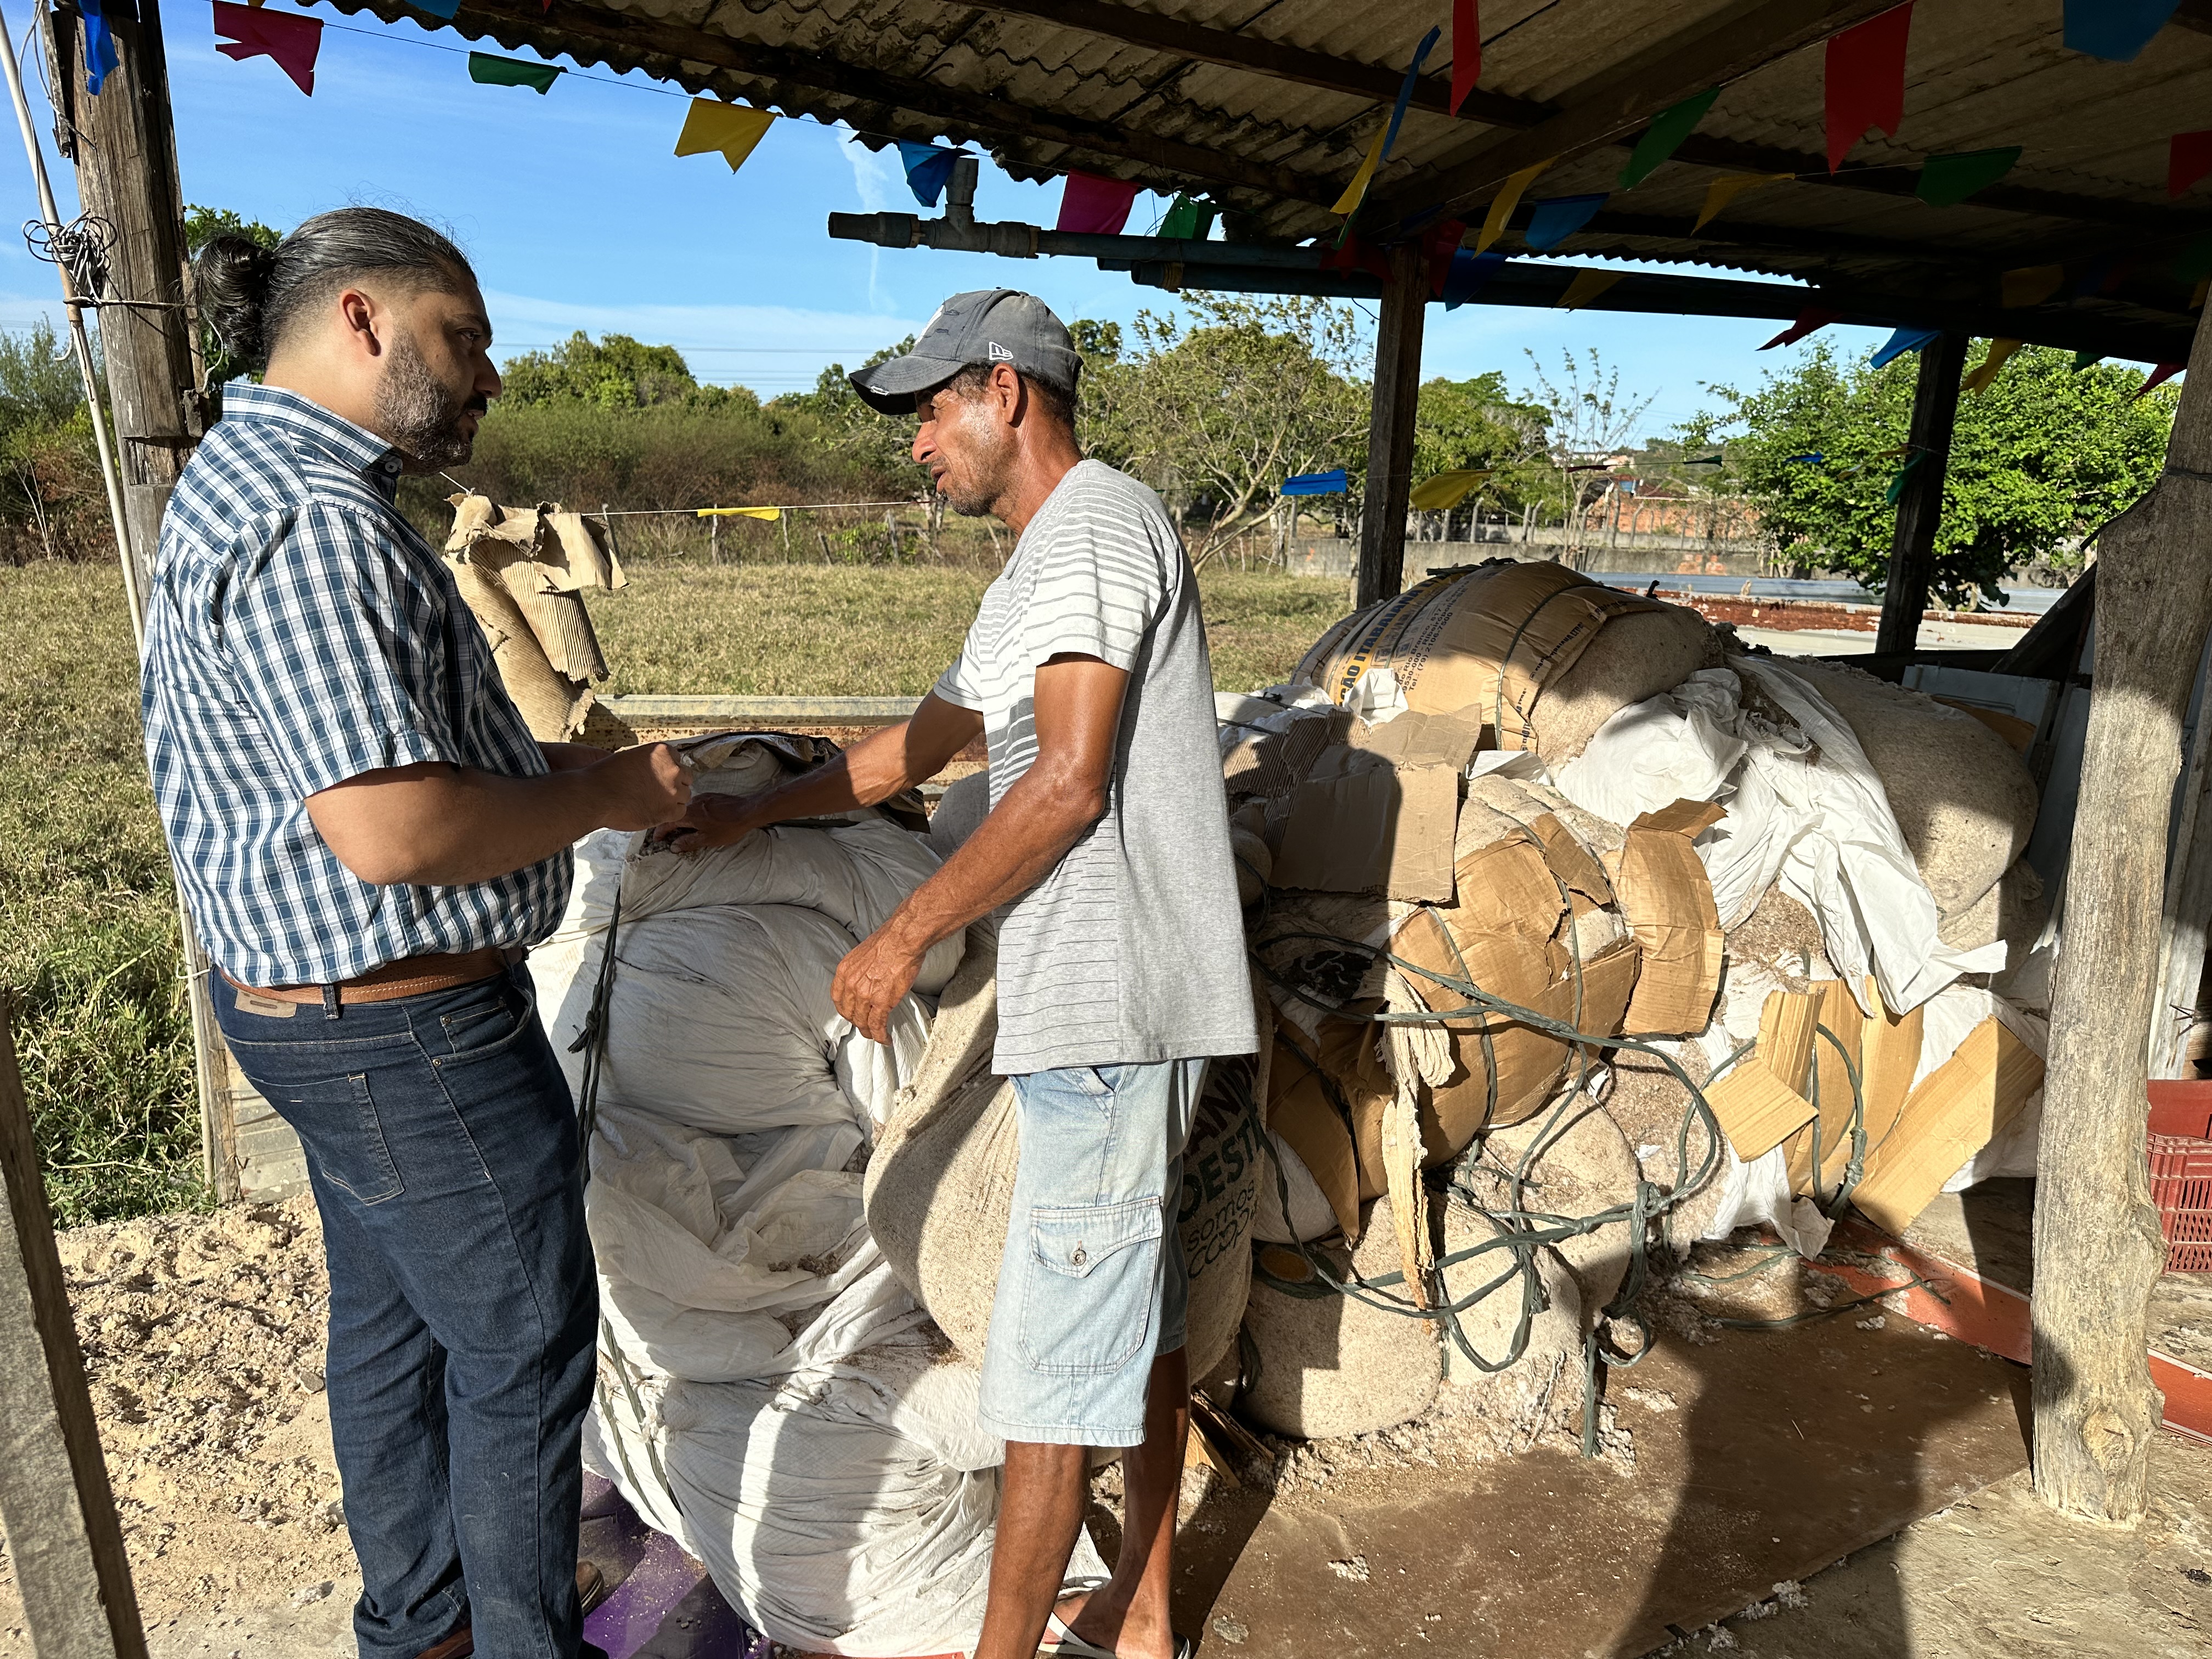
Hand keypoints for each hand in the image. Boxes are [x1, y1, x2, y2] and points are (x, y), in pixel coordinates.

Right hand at [589, 743, 692, 831]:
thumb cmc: (606, 776)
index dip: (667, 770)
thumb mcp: (631, 758)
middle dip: (673, 784)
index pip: (677, 760)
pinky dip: (669, 813)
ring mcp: (673, 790)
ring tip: (652, 802)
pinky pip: (680, 811)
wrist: (596, 796)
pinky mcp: (670, 810)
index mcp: (663, 751)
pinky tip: (654, 811)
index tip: (657, 777)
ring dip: (672, 799)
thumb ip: (648, 763)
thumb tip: (657, 772)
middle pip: (685, 777)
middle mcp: (673, 768)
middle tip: (657, 791)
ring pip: (684, 795)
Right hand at [652, 791, 763, 854]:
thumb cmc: (728, 827)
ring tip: (681, 829)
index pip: (668, 822)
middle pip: (676, 814)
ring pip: (686, 809)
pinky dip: (692, 813)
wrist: (748, 811)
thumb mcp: (707, 839)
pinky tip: (697, 820)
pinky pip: (696, 805)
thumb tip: (673, 847)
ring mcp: (703, 798)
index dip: (660, 831)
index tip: (656, 839)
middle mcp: (693, 803)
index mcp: (689, 814)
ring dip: (681, 819)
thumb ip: (689, 842)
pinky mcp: (711, 796)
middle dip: (669, 825)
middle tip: (666, 836)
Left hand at [832, 927, 923, 1044]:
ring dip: (869, 1032)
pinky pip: (877, 1025)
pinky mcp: (882, 1002)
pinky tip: (885, 1039)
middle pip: (849, 1013)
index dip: (845, 1010)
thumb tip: (866, 980)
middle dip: (857, 1022)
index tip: (850, 1013)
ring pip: (862, 1022)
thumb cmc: (889, 941)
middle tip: (865, 1025)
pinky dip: (881, 1035)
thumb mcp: (863, 955)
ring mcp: (865, 995)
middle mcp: (851, 985)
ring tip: (875, 1035)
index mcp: (844, 972)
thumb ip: (860, 971)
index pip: (837, 998)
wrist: (903, 939)